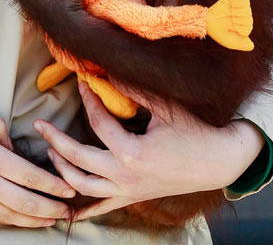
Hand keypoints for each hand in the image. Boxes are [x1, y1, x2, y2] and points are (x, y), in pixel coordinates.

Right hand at [0, 118, 74, 226]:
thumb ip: (2, 135)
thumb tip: (15, 123)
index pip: (29, 176)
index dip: (52, 185)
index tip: (70, 190)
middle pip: (23, 201)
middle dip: (49, 208)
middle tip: (68, 210)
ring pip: (12, 214)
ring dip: (37, 219)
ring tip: (56, 218)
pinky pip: (2, 219)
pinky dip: (21, 222)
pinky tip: (36, 221)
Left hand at [34, 83, 264, 219]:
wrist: (218, 161)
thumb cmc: (196, 132)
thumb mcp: (168, 109)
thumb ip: (137, 92)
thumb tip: (112, 75)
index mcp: (131, 151)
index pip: (99, 122)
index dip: (88, 99)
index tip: (81, 83)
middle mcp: (124, 174)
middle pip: (77, 157)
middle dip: (56, 140)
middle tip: (41, 125)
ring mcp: (127, 189)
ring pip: (82, 185)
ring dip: (63, 170)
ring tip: (52, 154)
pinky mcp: (134, 197)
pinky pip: (102, 207)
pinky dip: (83, 209)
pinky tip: (68, 209)